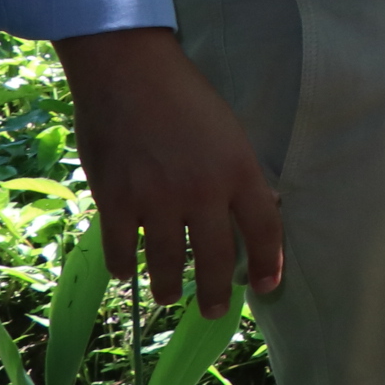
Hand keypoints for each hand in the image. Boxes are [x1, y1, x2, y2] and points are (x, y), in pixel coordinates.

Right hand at [55, 27, 283, 314]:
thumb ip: (243, 173)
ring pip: (165, 261)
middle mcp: (201, 192)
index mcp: (239, 171)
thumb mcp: (232, 132)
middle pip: (214, 258)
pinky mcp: (115, 199)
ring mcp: (156, 199)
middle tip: (214, 311)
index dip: (269, 263)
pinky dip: (123, 266)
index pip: (264, 230)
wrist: (129, 72)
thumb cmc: (186, 97)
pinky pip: (119, 248)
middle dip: (215, 292)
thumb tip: (266, 206)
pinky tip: (127, 272)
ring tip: (169, 296)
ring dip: (168, 286)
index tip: (267, 286)